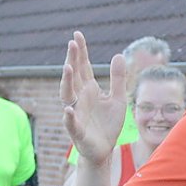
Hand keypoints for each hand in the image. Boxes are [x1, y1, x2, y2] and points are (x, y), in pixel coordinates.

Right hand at [61, 31, 126, 165]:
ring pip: (67, 95)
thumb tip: (118, 54)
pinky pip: (71, 123)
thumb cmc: (108, 125)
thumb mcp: (118, 99)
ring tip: (68, 68)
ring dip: (67, 82)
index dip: (81, 52)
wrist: (104, 151)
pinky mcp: (78, 131)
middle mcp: (79, 99)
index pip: (83, 67)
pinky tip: (68, 109)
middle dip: (72, 60)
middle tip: (72, 43)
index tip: (77, 34)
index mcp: (89, 90)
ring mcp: (76, 114)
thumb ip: (118, 78)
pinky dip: (69, 117)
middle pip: (74, 76)